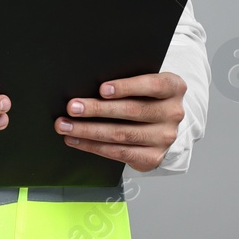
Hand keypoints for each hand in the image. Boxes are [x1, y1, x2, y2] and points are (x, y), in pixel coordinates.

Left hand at [56, 71, 186, 171]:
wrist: (161, 122)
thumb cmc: (144, 95)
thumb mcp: (143, 82)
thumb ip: (125, 81)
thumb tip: (87, 83)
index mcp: (173, 88)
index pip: (152, 85)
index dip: (126, 87)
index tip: (102, 89)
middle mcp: (173, 113)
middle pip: (132, 111)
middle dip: (97, 109)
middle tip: (72, 107)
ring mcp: (165, 137)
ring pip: (122, 134)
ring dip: (88, 130)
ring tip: (65, 125)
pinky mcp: (153, 157)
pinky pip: (119, 153)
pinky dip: (93, 146)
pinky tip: (76, 140)